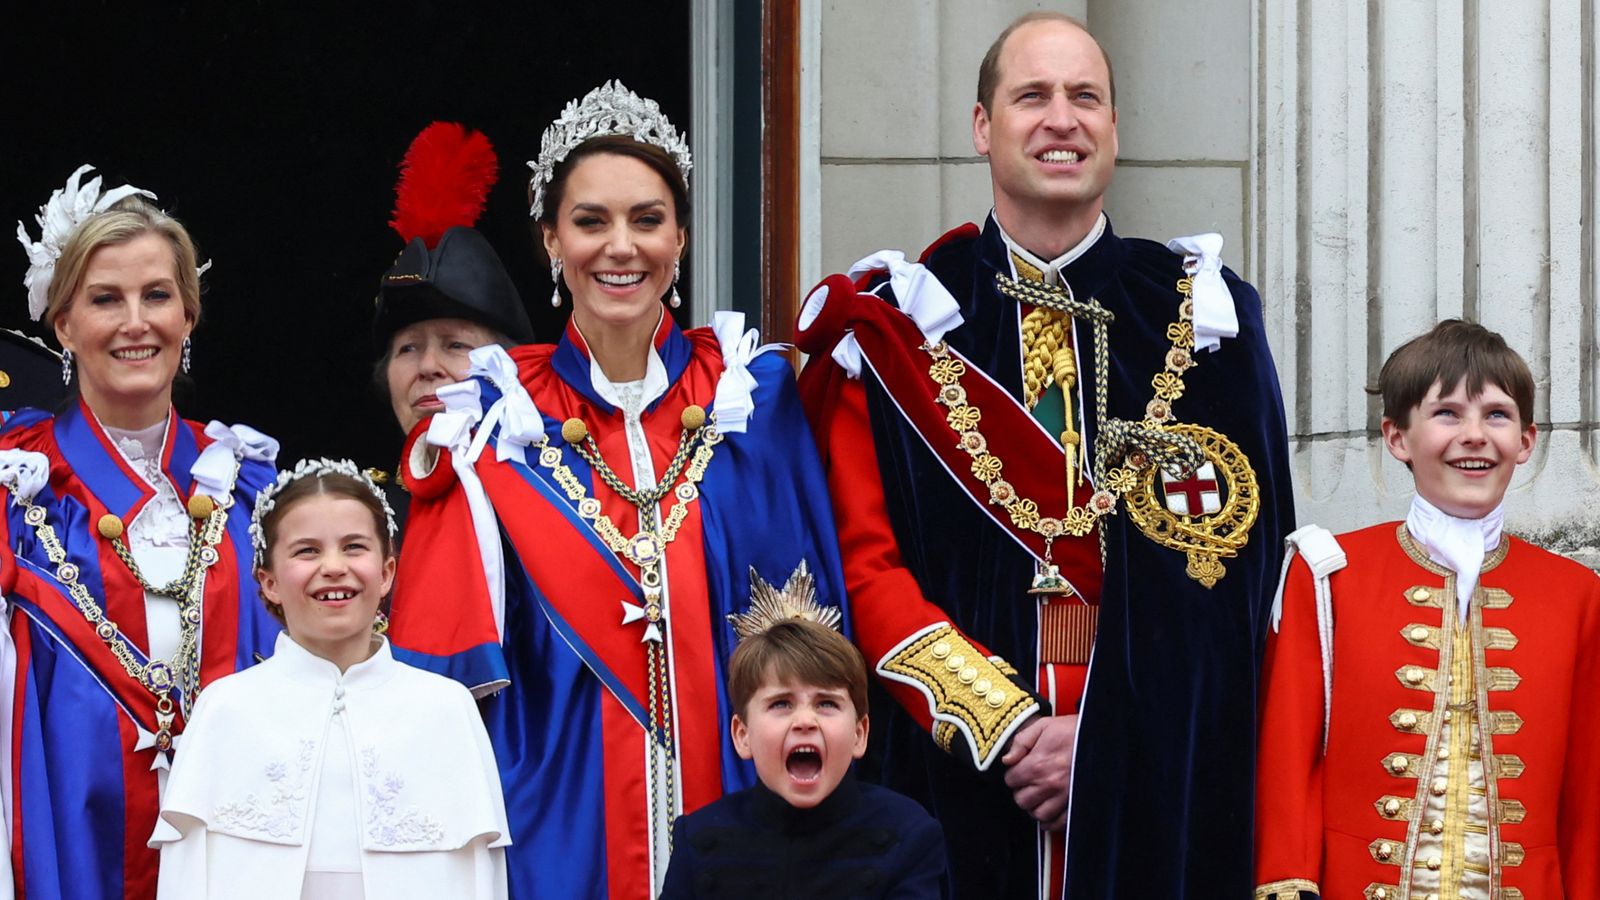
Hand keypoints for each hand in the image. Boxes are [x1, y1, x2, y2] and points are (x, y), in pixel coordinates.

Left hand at [1001, 714, 1076, 829]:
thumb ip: (1021, 741)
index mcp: (1038, 764)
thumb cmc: (1074, 731)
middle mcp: (1050, 784)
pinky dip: (1052, 822)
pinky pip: (1059, 823)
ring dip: (1035, 807)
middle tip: (1028, 784)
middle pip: (1022, 800)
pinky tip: (1050, 812)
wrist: (1103, 737)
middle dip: (1022, 792)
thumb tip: (1007, 759)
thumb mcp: (1044, 726)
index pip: (1011, 781)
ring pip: (1039, 814)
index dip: (1013, 775)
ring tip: (1039, 797)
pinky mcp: (1077, 803)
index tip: (1019, 771)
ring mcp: (1065, 796)